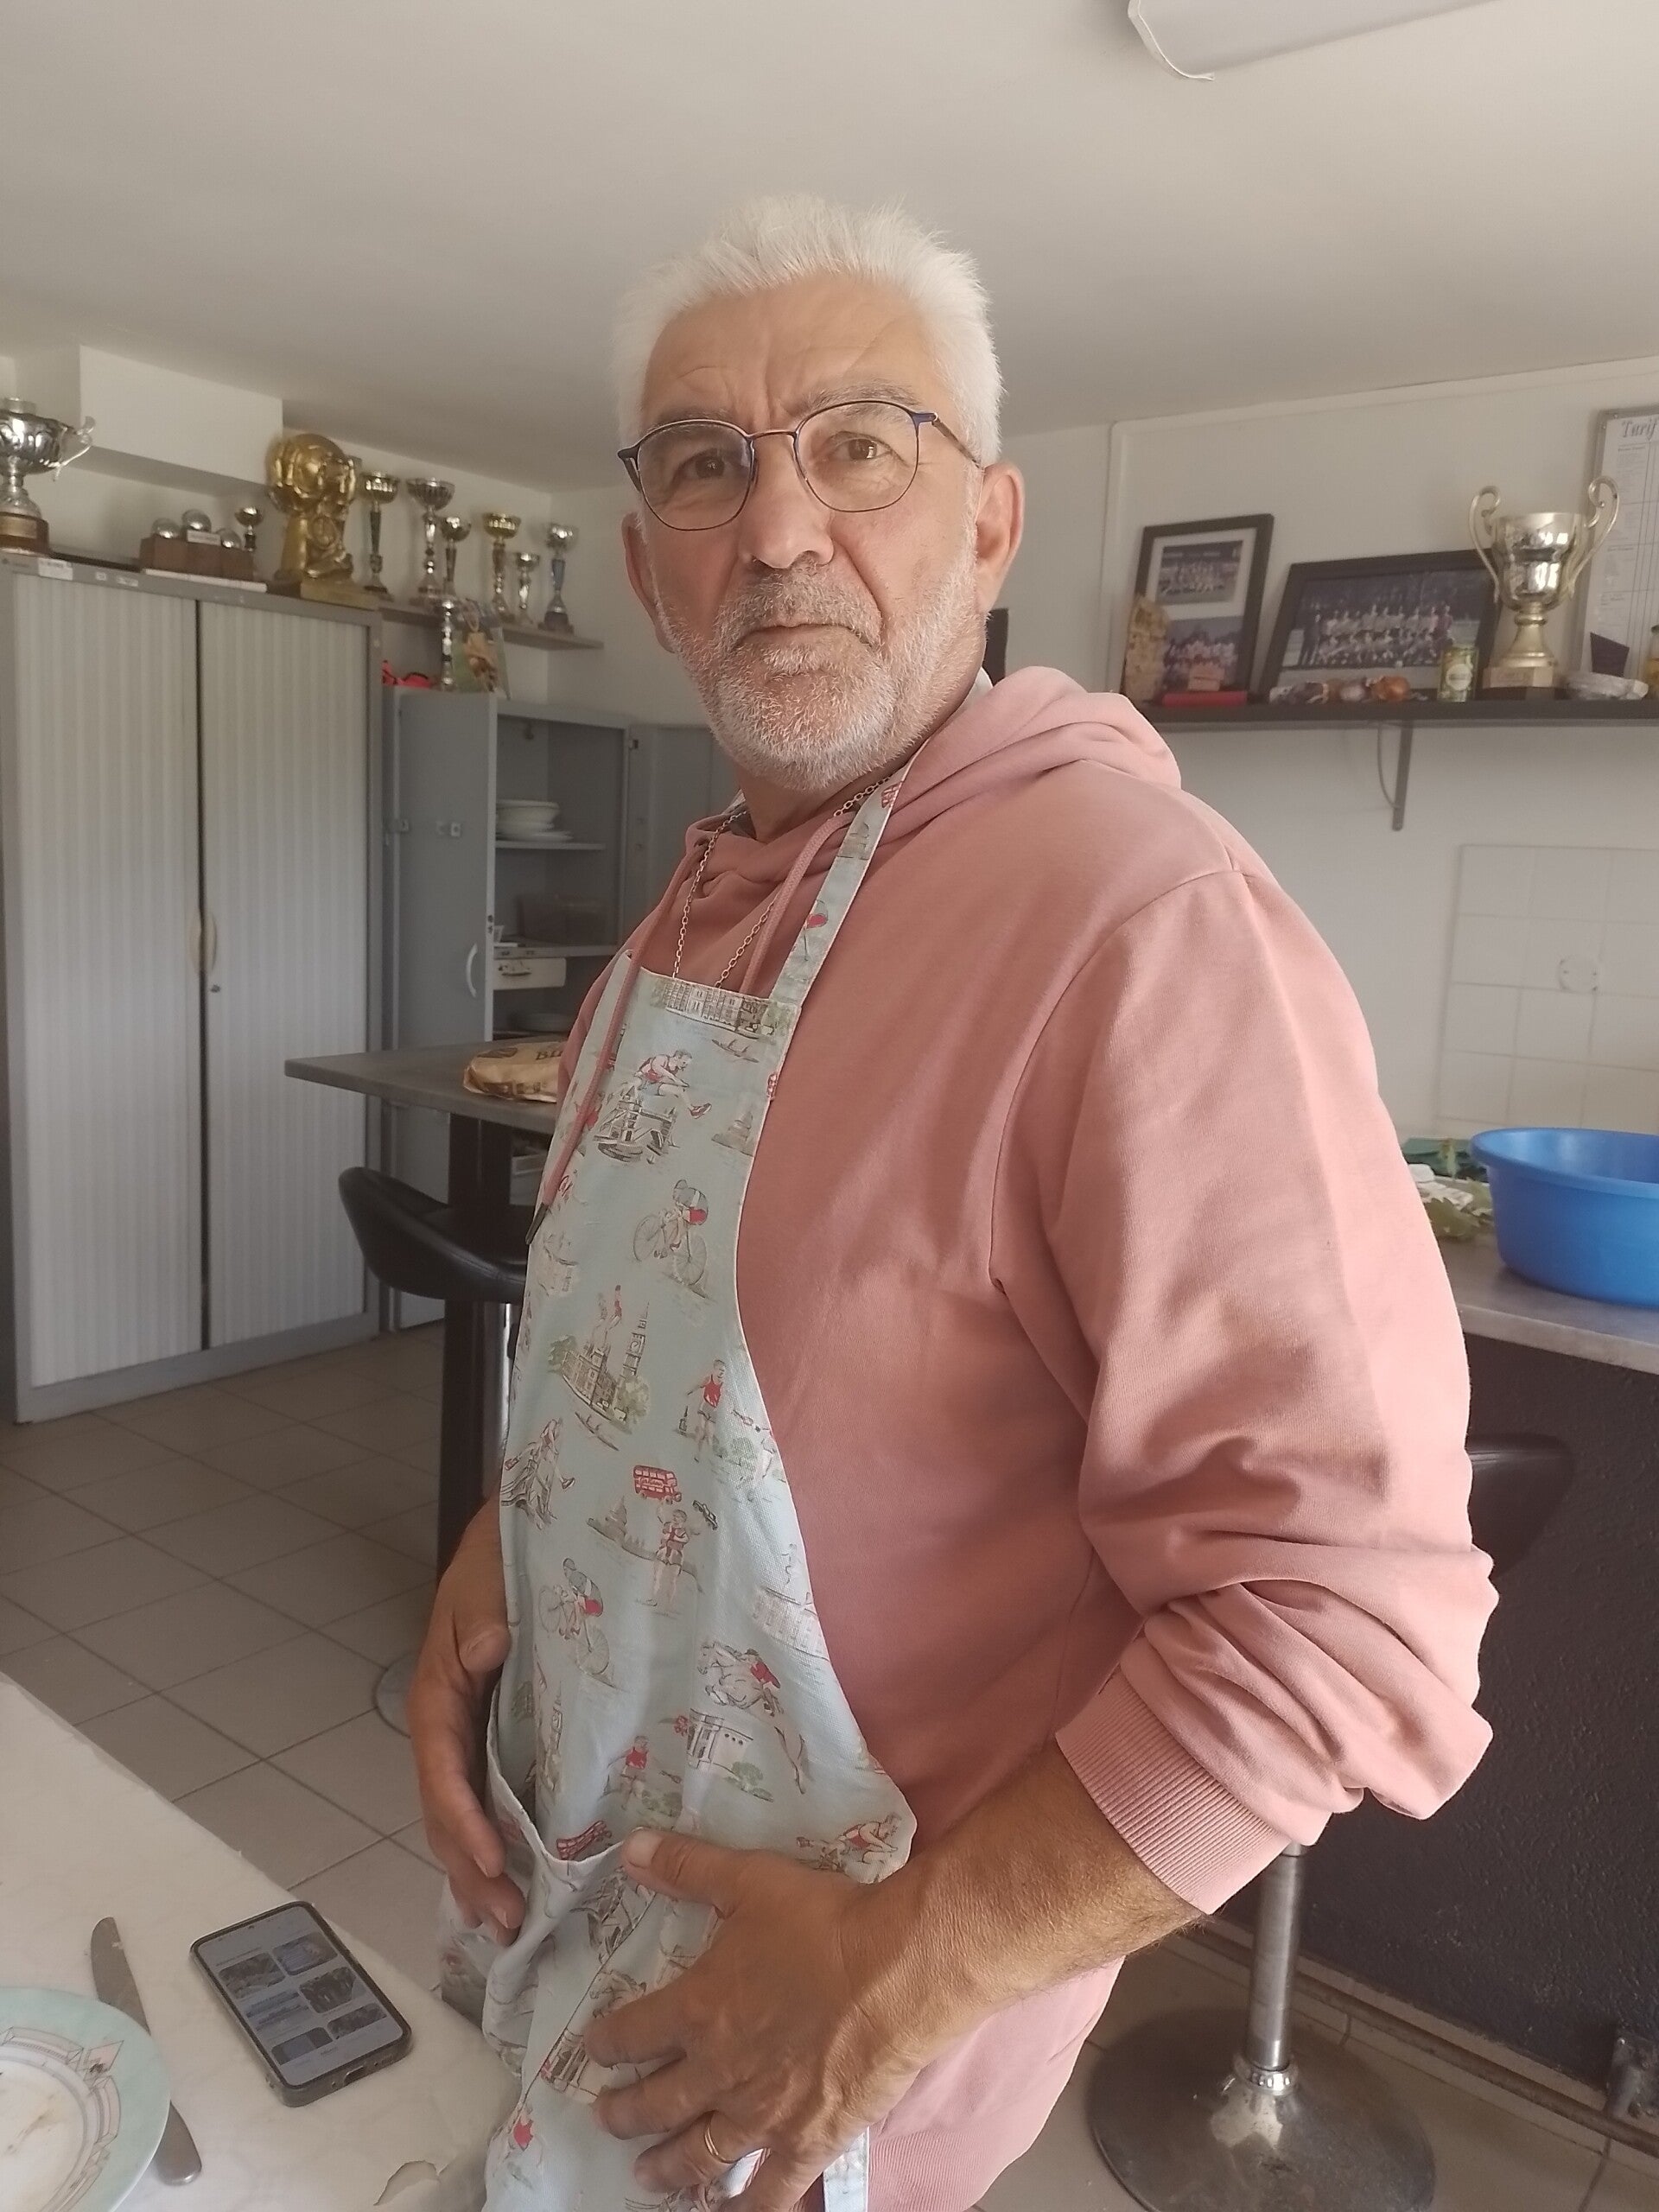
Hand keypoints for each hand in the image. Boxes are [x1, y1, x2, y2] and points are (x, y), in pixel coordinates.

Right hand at [407, 1503, 523, 1940]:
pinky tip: (511, 1881)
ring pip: (462, 1813)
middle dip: (470, 1868)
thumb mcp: (488, 1577)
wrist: (526, 1529)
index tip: (490, 1861)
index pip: (443, 1767)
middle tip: (504, 1923)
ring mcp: (469, 1731)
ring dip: (478, 1870)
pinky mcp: (497, 1734)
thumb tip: (482, 1653)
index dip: (463, 1819)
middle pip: (447, 1808)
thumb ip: (481, 1614)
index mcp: (439, 1689)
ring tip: (506, 1926)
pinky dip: (492, 1842)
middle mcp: (447, 1721)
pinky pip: (487, 1796)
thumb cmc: (506, 1556)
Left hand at [584, 1830, 942, 2211]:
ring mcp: (762, 2115)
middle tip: (606, 2119)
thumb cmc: (822, 1924)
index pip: (633, 2033)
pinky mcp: (808, 2141)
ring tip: (645, 2177)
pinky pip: (770, 2191)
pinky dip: (744, 2209)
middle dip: (625, 2112)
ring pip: (700, 2153)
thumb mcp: (750, 1880)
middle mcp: (719, 2071)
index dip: (607, 2043)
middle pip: (657, 2102)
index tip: (591, 2051)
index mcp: (699, 2009)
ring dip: (666, 2167)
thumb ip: (687, 1868)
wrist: (896, 1971)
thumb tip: (630, 1848)